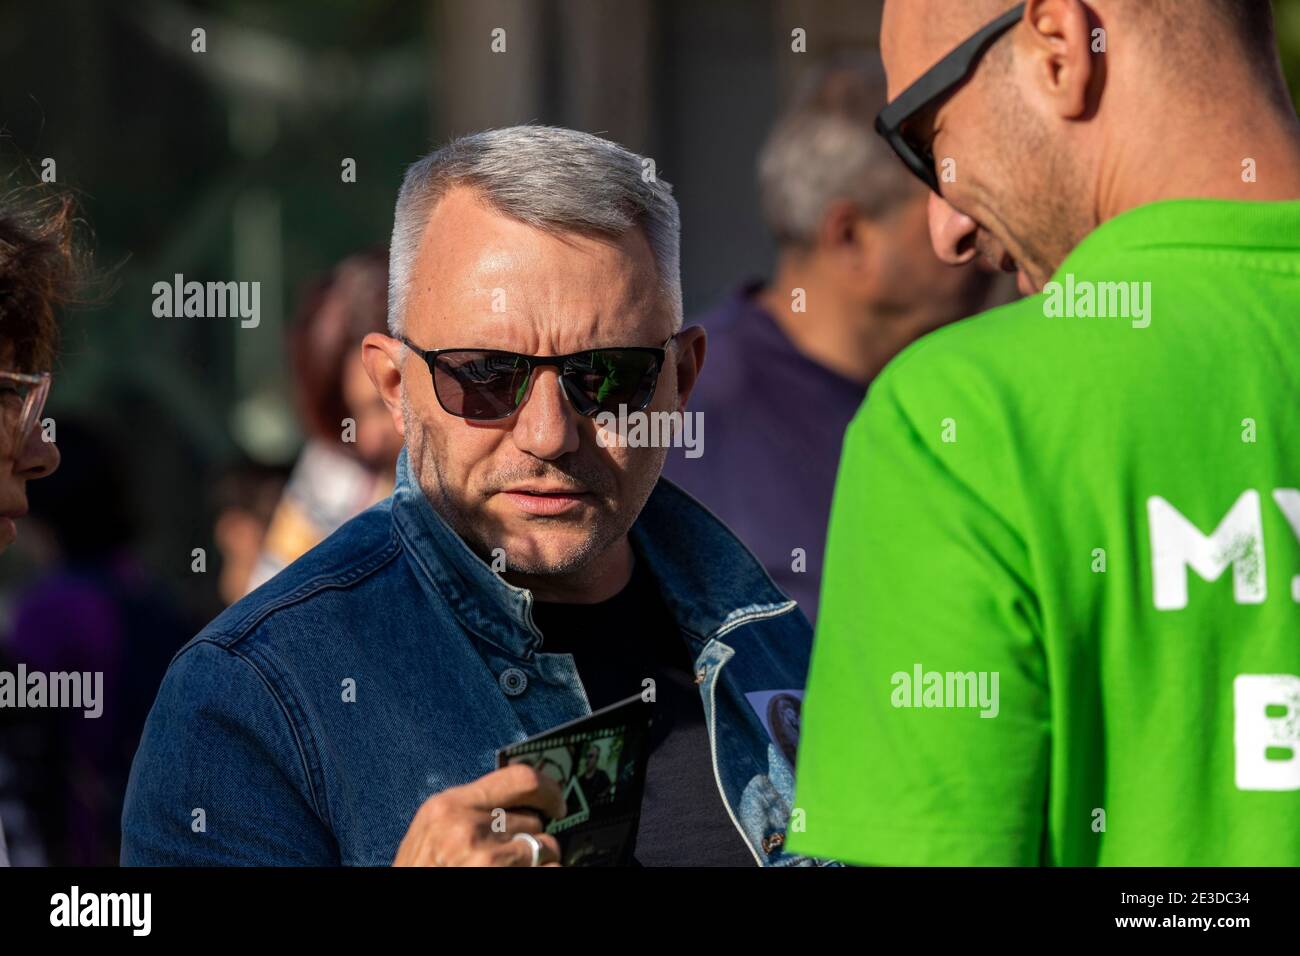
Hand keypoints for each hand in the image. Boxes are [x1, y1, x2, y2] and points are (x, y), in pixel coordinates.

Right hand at [393, 763, 565, 865]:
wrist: (403, 906)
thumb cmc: (419, 872)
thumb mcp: (432, 831)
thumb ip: (469, 810)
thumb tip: (519, 800)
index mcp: (450, 806)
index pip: (521, 778)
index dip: (549, 788)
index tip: (557, 803)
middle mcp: (469, 828)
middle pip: (534, 819)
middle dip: (530, 837)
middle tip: (510, 855)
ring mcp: (487, 860)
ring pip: (545, 848)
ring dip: (537, 861)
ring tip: (508, 870)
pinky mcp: (503, 879)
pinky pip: (550, 870)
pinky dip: (541, 873)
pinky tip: (517, 877)